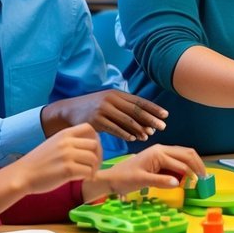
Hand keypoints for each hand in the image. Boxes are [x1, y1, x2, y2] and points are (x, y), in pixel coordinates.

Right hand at [0, 123, 103, 209]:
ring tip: (89, 174)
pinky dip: (90, 176)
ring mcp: (67, 155)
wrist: (22, 175)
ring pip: (94, 159)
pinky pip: (88, 171)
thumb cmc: (38, 163)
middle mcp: (67, 142)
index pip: (90, 128)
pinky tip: (84, 179)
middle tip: (94, 166)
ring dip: (95, 168)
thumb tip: (89, 146)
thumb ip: (69, 142)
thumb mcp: (53, 144)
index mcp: (64, 134)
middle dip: (98, 156)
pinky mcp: (68, 170)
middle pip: (95, 145)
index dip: (96, 139)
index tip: (93, 151)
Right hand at [42, 90, 167, 141]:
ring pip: (126, 121)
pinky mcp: (96, 121)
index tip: (165, 115)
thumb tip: (145, 117)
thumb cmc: (92, 108)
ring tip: (148, 136)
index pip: (139, 101)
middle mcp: (111, 99)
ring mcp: (103, 109)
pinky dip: (125, 134)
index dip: (153, 108)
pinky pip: (115, 129)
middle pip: (135, 110)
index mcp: (116, 93)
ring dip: (139, 129)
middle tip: (162, 127)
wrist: (68, 111)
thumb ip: (124, 107)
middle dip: (151, 119)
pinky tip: (133, 139)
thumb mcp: (108, 102)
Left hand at [84, 144, 206, 200]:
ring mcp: (161, 153)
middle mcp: (162, 150)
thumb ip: (160, 181)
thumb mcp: (142, 181)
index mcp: (158, 153)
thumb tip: (178, 182)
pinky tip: (188, 176)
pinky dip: (186, 167)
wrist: (112, 177)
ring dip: (193, 165)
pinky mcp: (160, 158)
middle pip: (187, 154)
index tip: (199, 185)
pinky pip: (178, 160)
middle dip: (198, 165)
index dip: (192, 174)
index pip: (181, 163)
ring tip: (199, 178)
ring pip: (184, 155)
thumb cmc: (125, 178)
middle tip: (205, 179)